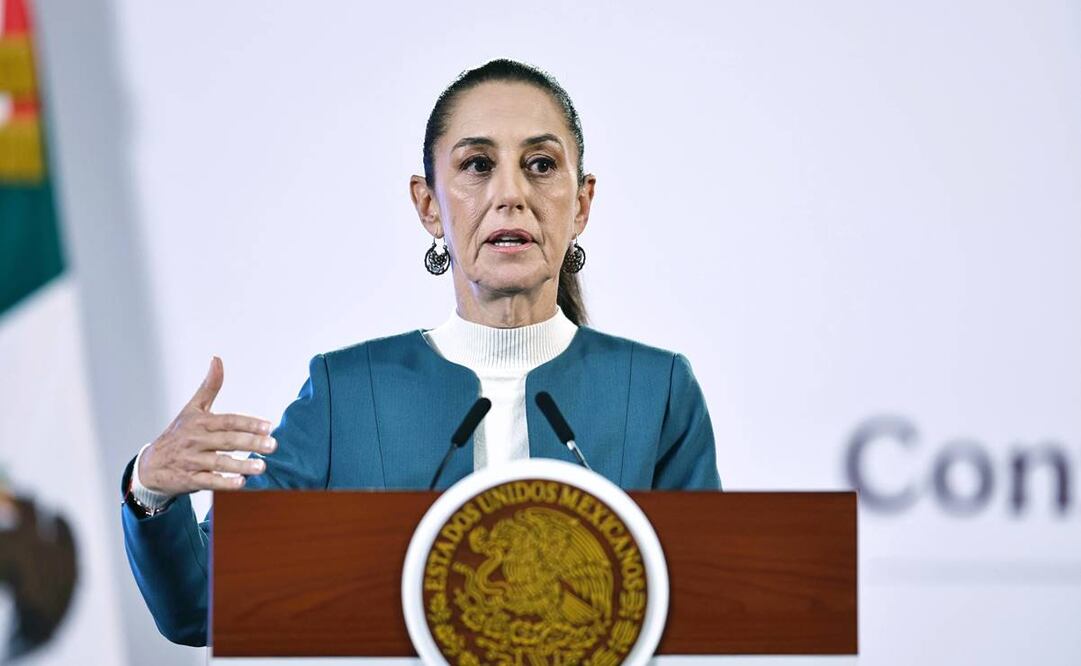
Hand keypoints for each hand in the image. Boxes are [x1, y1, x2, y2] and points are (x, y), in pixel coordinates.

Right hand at [138, 356, 276, 495]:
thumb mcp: (192, 409)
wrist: (150, 465)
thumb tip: (217, 359)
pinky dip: (224, 483)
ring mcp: (192, 461)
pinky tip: (241, 483)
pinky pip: (208, 482)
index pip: (228, 421)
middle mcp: (195, 440)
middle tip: (273, 445)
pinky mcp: (189, 479)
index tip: (268, 427)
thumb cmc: (177, 434)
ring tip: (262, 467)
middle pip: (227, 441)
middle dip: (251, 443)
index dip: (248, 423)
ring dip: (241, 465)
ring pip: (219, 463)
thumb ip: (209, 387)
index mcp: (200, 422)